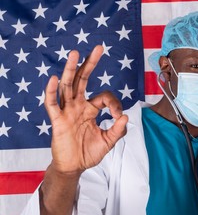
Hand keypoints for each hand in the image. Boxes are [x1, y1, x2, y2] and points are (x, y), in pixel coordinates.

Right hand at [44, 45, 127, 174]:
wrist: (75, 166)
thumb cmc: (90, 152)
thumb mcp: (108, 141)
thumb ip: (118, 130)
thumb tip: (127, 116)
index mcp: (91, 109)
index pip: (104, 97)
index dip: (115, 103)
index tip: (119, 116)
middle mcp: (78, 106)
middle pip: (82, 80)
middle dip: (90, 64)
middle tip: (98, 48)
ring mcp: (67, 111)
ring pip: (68, 87)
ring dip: (71, 70)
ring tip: (75, 53)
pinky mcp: (57, 120)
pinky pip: (52, 104)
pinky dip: (52, 92)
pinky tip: (54, 79)